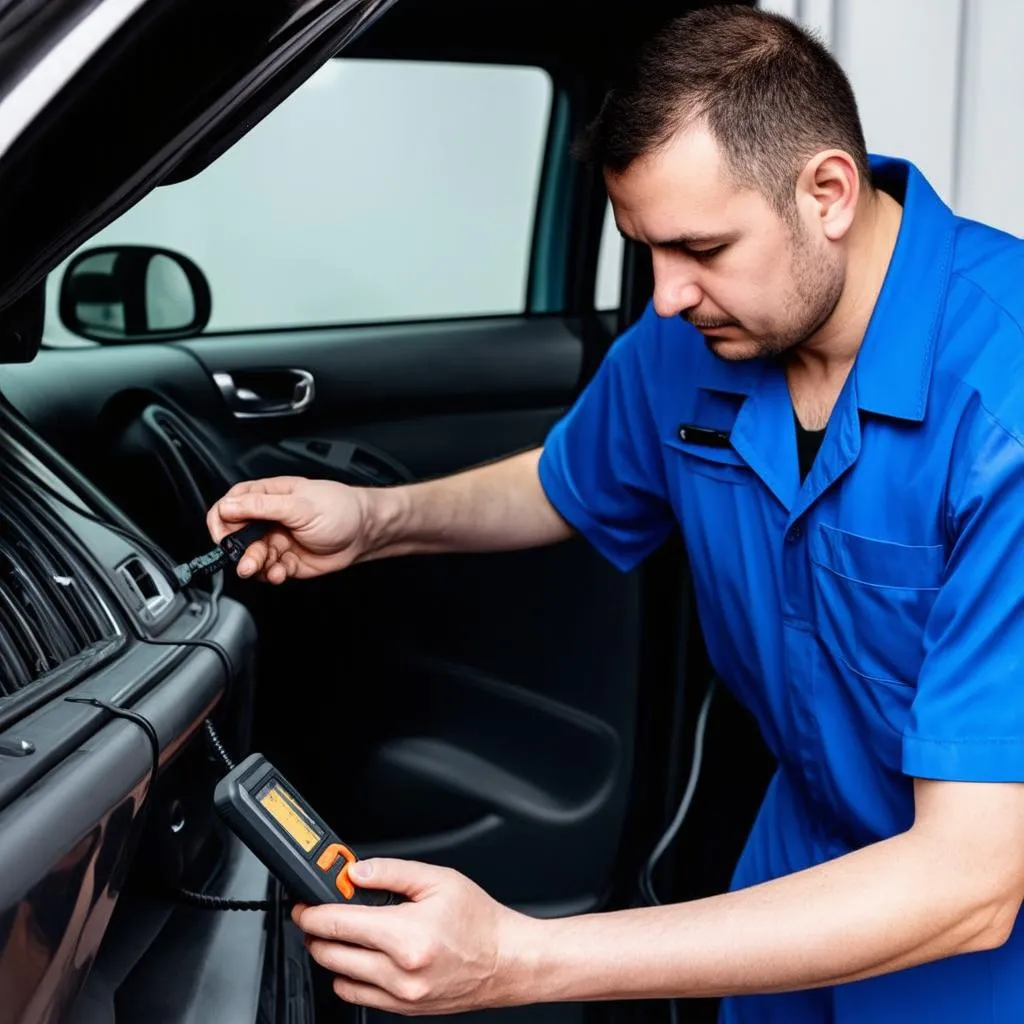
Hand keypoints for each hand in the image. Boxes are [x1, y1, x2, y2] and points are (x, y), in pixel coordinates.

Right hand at [206, 476, 369, 582]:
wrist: (365, 533)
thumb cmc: (340, 509)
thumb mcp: (299, 504)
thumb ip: (262, 506)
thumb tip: (228, 506)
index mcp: (268, 496)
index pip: (230, 505)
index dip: (222, 521)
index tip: (224, 536)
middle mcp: (269, 519)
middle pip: (236, 536)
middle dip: (237, 550)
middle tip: (246, 560)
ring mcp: (277, 540)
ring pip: (251, 557)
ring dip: (253, 565)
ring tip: (262, 568)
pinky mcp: (287, 561)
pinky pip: (268, 571)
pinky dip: (270, 575)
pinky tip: (279, 573)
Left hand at [291, 858, 537, 1014]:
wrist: (507, 960)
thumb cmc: (480, 921)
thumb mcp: (438, 880)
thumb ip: (392, 872)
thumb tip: (356, 872)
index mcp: (406, 936)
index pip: (339, 924)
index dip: (312, 913)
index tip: (304, 906)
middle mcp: (400, 972)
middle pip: (332, 953)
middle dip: (316, 933)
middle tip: (317, 916)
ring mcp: (401, 996)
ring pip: (340, 978)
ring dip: (332, 955)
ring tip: (341, 934)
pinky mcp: (405, 1010)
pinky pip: (358, 998)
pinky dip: (349, 978)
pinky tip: (360, 958)